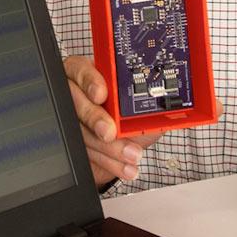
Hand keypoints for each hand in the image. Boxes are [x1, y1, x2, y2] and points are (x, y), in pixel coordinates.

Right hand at [64, 55, 162, 183]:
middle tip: (110, 132)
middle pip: (75, 100)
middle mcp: (79, 93)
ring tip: (129, 155)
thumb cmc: (135, 120)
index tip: (102, 94)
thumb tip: (163, 103)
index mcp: (95, 73)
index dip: (90, 80)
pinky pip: (83, 152)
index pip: (82, 69)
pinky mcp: (75, 144)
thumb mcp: (147, 107)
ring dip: (105, 147)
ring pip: (79, 130)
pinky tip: (124, 166)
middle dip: (94, 117)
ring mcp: (74, 119)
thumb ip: (148, 100)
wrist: (128, 149)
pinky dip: (106, 161)